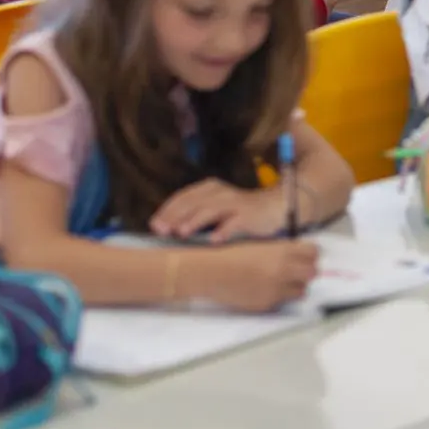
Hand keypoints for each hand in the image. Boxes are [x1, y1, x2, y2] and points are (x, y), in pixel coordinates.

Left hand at [150, 179, 288, 242]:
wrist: (274, 206)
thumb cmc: (239, 212)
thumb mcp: (214, 208)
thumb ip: (193, 214)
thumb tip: (165, 228)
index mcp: (209, 188)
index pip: (183, 196)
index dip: (168, 210)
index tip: (154, 225)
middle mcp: (220, 192)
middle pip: (194, 202)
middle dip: (176, 216)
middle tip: (162, 230)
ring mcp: (235, 202)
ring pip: (212, 209)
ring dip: (196, 220)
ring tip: (182, 232)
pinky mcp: (249, 214)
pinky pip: (236, 222)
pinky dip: (225, 230)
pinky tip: (215, 240)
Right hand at [200, 240, 319, 312]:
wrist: (212, 273)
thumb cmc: (232, 256)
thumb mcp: (261, 246)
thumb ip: (283, 251)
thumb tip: (300, 257)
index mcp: (283, 251)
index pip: (313, 252)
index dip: (310, 255)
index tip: (307, 257)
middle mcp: (284, 269)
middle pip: (313, 273)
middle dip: (307, 272)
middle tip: (297, 272)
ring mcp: (277, 288)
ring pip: (301, 290)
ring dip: (294, 287)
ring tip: (278, 282)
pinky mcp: (268, 303)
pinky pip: (282, 301)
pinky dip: (277, 297)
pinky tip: (263, 289)